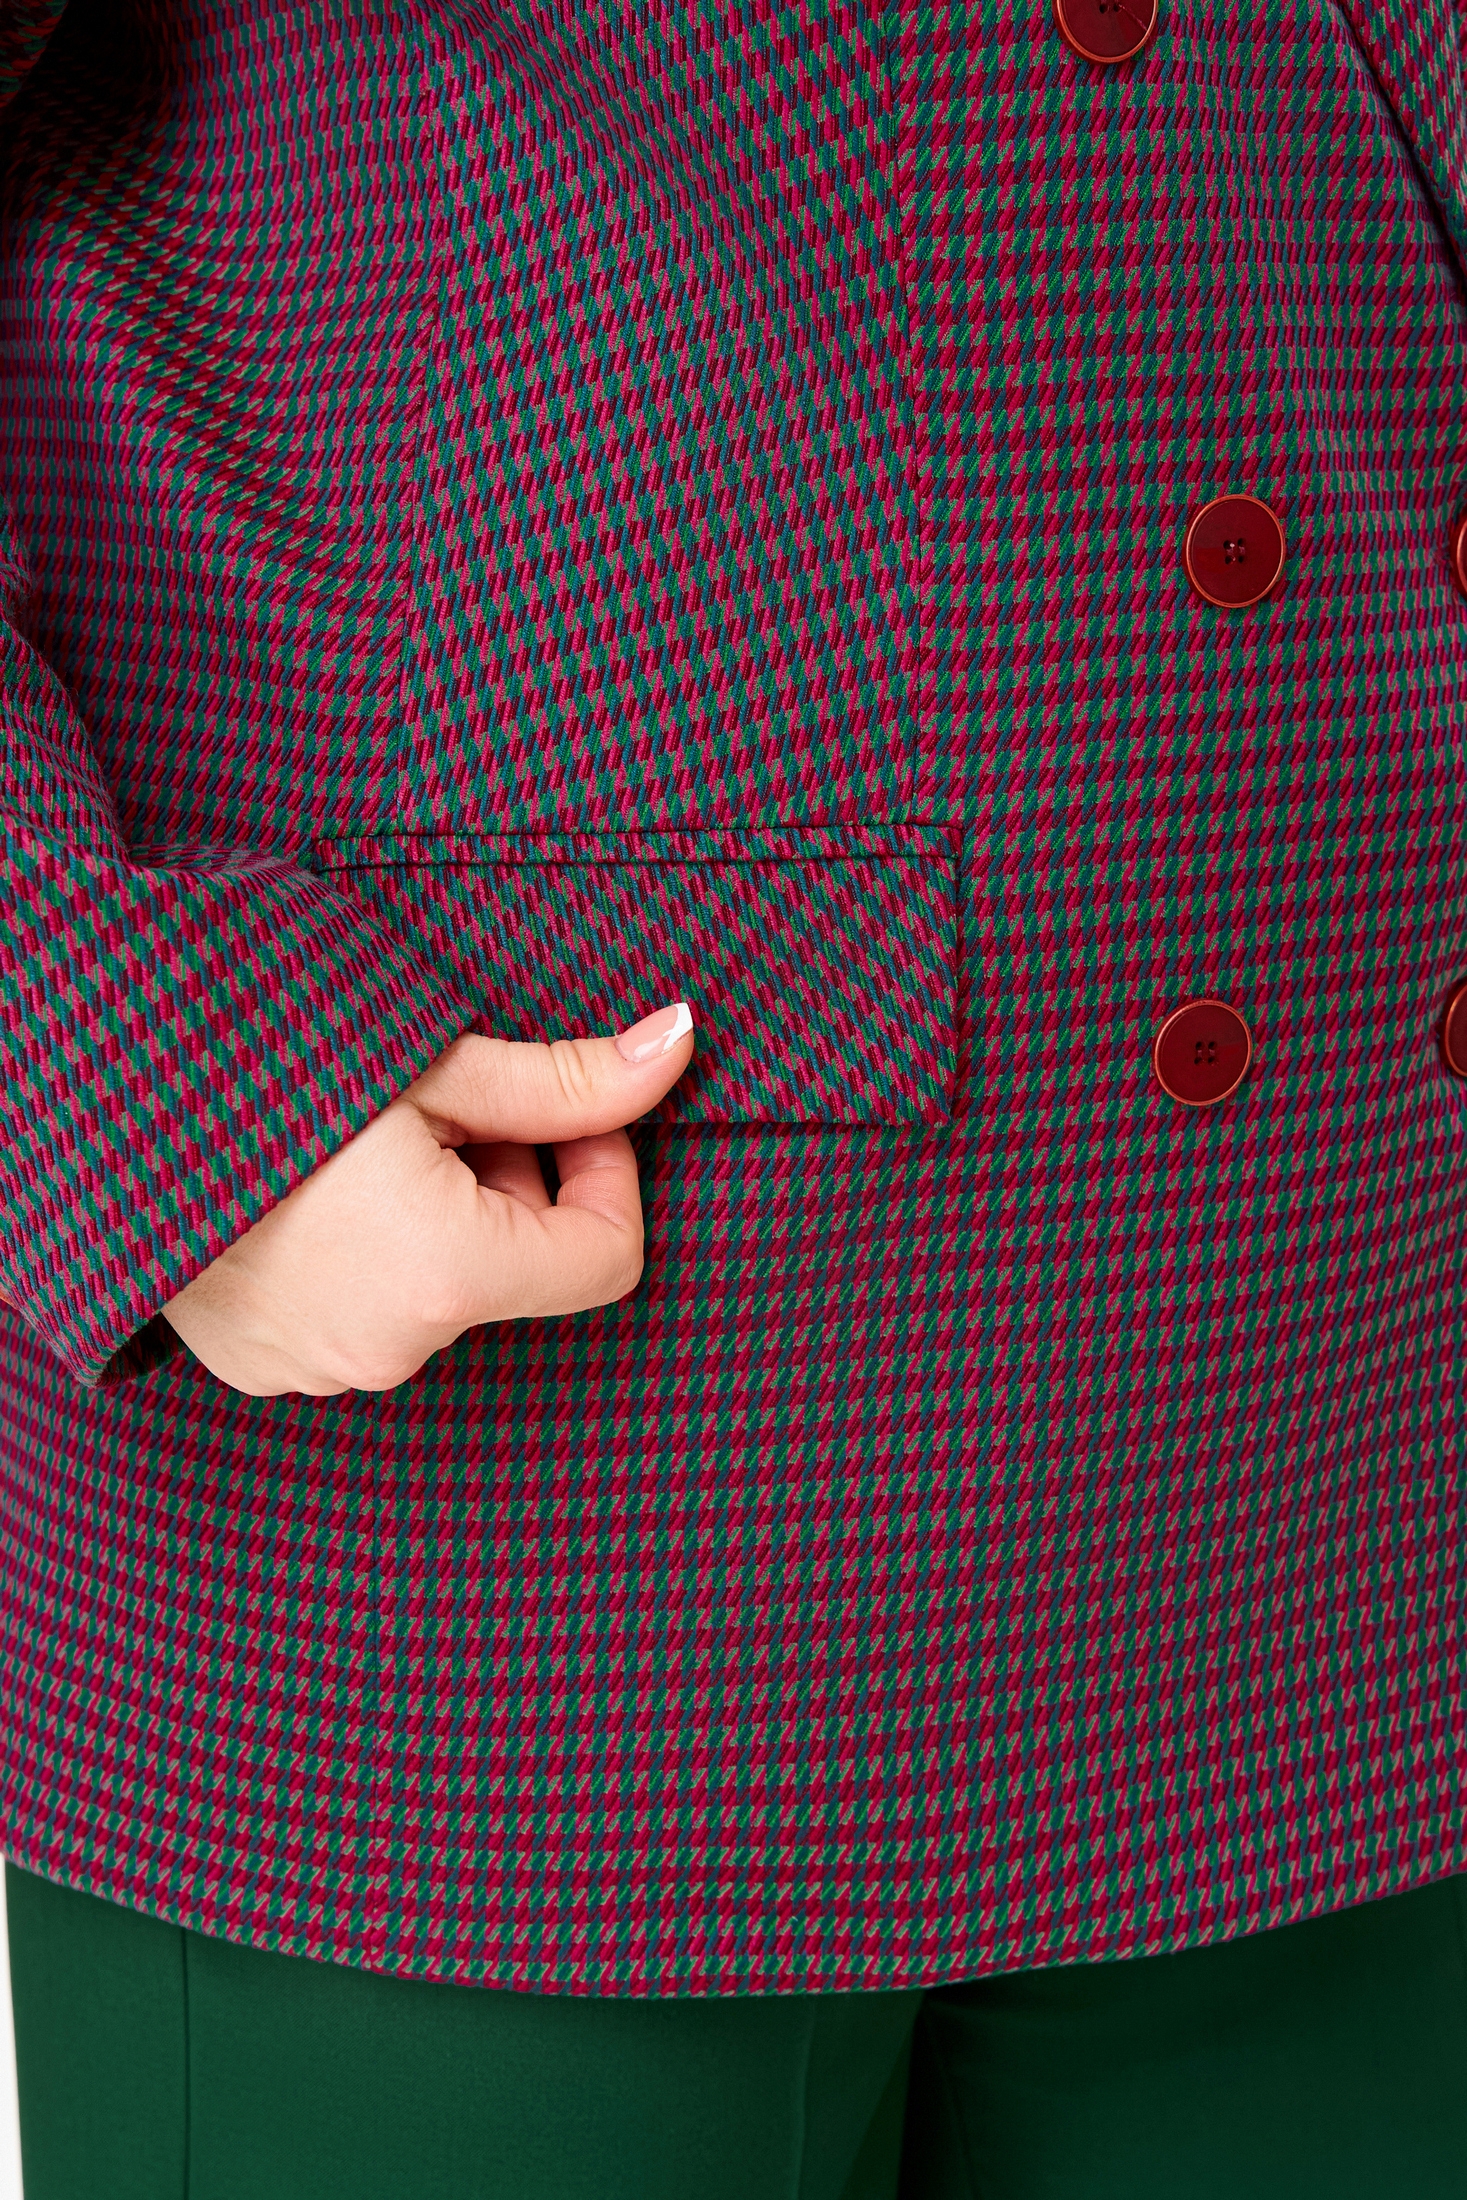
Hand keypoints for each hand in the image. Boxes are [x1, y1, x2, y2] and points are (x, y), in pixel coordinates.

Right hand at [163, 1002, 693, 1396]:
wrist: (89, 1092)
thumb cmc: (261, 1064)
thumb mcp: (428, 1061)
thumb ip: (564, 1080)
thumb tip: (676, 1046)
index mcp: (448, 1277)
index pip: (605, 1259)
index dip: (607, 1174)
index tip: (564, 1116)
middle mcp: (392, 1348)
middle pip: (518, 1269)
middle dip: (509, 1182)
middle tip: (436, 1103)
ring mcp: (321, 1367)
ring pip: (442, 1289)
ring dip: (439, 1215)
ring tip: (359, 1136)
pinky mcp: (267, 1364)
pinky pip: (364, 1312)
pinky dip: (370, 1253)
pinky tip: (311, 1184)